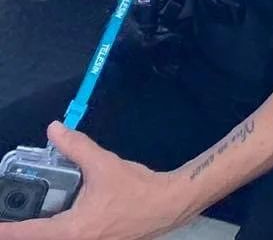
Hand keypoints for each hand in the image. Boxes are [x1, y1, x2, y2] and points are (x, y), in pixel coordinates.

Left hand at [0, 122, 188, 239]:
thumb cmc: (139, 190)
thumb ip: (77, 147)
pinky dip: (58, 227)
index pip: (27, 234)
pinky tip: (63, 211)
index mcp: (73, 230)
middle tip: (12, 212)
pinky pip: (69, 236)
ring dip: (43, 227)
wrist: (170, 204)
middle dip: (23, 226)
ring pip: (55, 237)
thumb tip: (55, 130)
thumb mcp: (104, 165)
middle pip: (39, 238)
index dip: (6, 230)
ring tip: (34, 211)